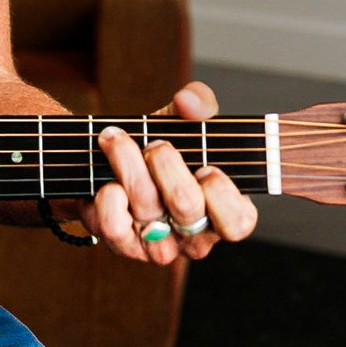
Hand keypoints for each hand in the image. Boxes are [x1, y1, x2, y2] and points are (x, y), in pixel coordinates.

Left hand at [88, 82, 259, 264]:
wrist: (107, 164)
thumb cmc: (159, 150)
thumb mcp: (183, 122)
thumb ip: (199, 103)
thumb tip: (190, 101)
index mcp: (221, 213)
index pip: (238, 222)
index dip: (221, 192)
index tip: (206, 167)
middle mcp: (193, 236)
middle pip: (186, 204)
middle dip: (165, 161)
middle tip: (155, 144)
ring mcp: (158, 244)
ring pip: (147, 207)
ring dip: (127, 162)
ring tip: (117, 141)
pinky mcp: (123, 244)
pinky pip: (115, 225)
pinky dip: (108, 195)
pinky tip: (108, 181)